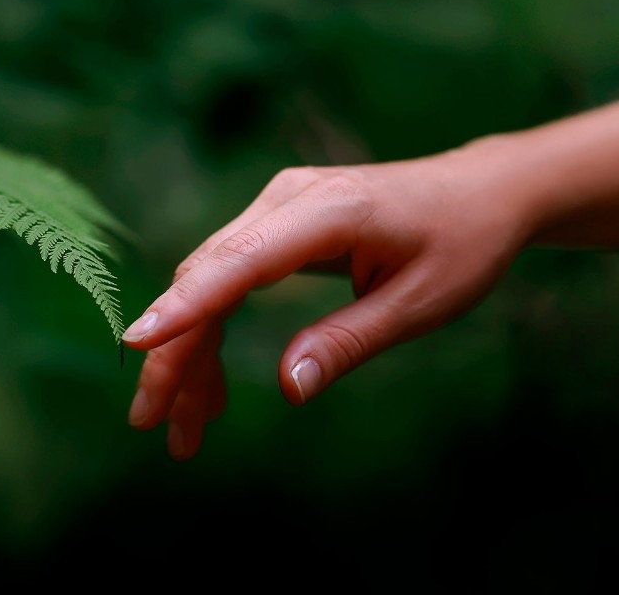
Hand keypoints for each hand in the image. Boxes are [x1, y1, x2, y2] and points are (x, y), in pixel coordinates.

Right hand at [122, 149, 530, 459]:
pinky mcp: (278, 223)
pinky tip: (211, 386)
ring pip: (209, 281)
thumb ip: (349, 341)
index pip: (240, 259)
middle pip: (207, 276)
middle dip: (174, 353)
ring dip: (189, 351)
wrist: (481, 191)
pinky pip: (228, 277)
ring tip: (183, 427)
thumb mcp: (420, 303)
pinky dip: (213, 330)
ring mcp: (279, 206)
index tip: (136, 343)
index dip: (185, 304)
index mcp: (331, 210)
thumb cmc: (462, 244)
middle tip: (153, 425)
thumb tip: (288, 389)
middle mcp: (289, 198)